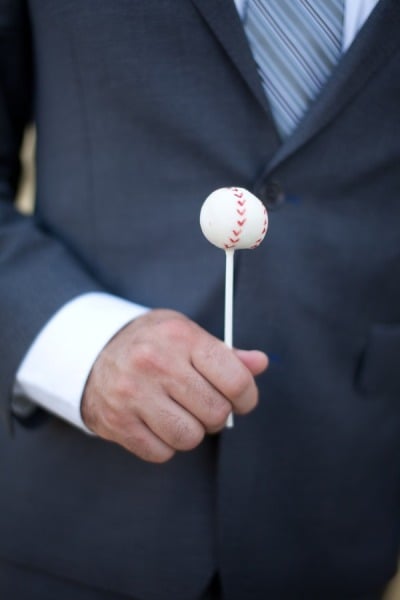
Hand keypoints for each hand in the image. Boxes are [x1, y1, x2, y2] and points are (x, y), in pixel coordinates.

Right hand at [82, 309, 267, 462]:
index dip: (248, 397)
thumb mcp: (185, 334)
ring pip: (190, 437)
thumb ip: (225, 353)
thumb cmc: (151, 344)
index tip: (242, 400)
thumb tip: (260, 363)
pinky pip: (162, 453)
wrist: (91, 353)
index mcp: (180, 337)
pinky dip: (166, 444)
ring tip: (181, 413)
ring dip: (192, 431)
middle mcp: (155, 363)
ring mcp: (133, 394)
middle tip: (204, 404)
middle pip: (216, 413)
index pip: (235, 380)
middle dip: (217, 415)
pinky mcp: (117, 422)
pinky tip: (157, 422)